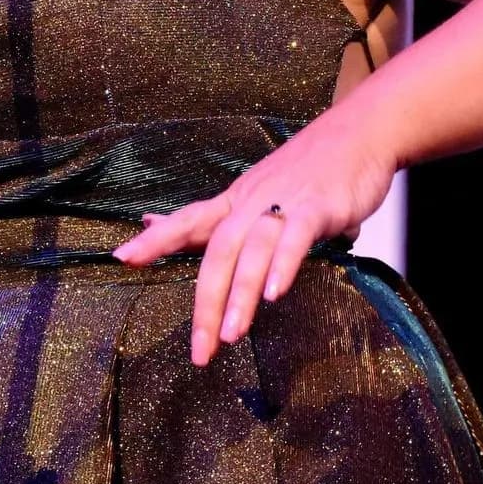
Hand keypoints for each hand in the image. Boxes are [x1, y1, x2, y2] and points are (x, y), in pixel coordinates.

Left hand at [112, 110, 395, 365]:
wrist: (361, 132)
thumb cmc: (310, 170)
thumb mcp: (263, 193)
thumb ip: (229, 219)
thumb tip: (189, 227)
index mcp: (237, 202)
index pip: (188, 220)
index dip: (156, 238)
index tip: (121, 257)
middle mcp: (252, 201)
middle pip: (216, 251)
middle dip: (203, 302)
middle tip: (199, 350)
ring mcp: (284, 202)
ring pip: (251, 249)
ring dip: (239, 294)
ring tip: (229, 335)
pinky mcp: (319, 206)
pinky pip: (295, 237)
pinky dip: (282, 265)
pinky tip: (275, 294)